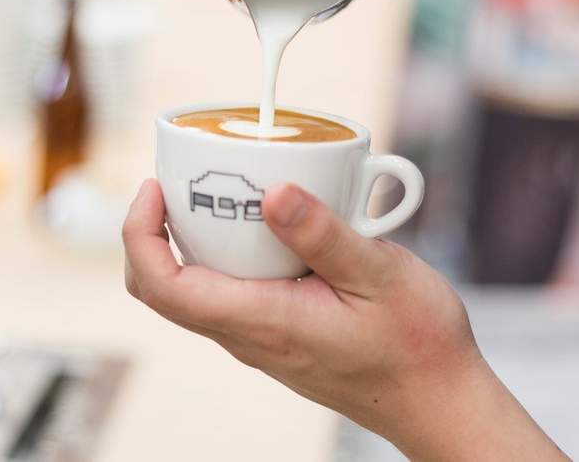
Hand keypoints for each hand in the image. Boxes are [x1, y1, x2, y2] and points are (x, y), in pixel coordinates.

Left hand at [123, 180, 558, 459]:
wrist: (439, 400)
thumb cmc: (417, 346)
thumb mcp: (379, 276)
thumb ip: (323, 235)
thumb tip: (274, 193)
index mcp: (262, 321)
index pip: (163, 287)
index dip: (139, 235)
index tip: (154, 188)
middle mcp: (250, 336)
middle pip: (166, 288)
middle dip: (156, 231)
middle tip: (182, 179)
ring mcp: (262, 339)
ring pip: (197, 290)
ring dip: (192, 240)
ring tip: (223, 190)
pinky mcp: (279, 335)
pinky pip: (230, 294)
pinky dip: (227, 254)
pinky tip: (265, 224)